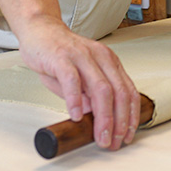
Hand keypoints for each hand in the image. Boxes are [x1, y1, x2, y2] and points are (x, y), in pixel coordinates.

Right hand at [0, 0, 140, 149]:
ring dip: (103, 116)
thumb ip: (89, 94)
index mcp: (109, 61)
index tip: (127, 135)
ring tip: (100, 135)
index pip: (128, 90)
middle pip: (118, 92)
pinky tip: (76, 115)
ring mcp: (81, 56)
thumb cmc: (59, 54)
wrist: (39, 29)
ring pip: (101, 88)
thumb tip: (97, 116)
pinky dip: (76, 100)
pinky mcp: (61, 57)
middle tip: (113, 142)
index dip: (130, 116)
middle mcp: (99, 56)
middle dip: (119, 121)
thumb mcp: (80, 75)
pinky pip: (72, 80)